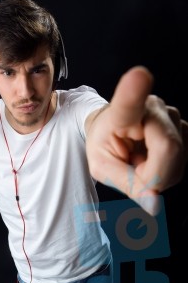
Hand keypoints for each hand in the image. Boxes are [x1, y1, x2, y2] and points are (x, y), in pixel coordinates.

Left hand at [86, 66, 187, 214]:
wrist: (110, 128)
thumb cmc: (103, 144)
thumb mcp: (102, 167)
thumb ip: (127, 184)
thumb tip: (155, 206)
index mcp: (122, 112)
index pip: (129, 103)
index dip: (135, 92)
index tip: (140, 76)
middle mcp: (153, 107)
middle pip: (169, 152)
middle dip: (151, 175)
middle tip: (131, 168)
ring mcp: (172, 114)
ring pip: (177, 160)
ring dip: (157, 172)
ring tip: (138, 160)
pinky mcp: (182, 127)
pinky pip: (180, 161)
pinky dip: (164, 169)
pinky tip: (150, 158)